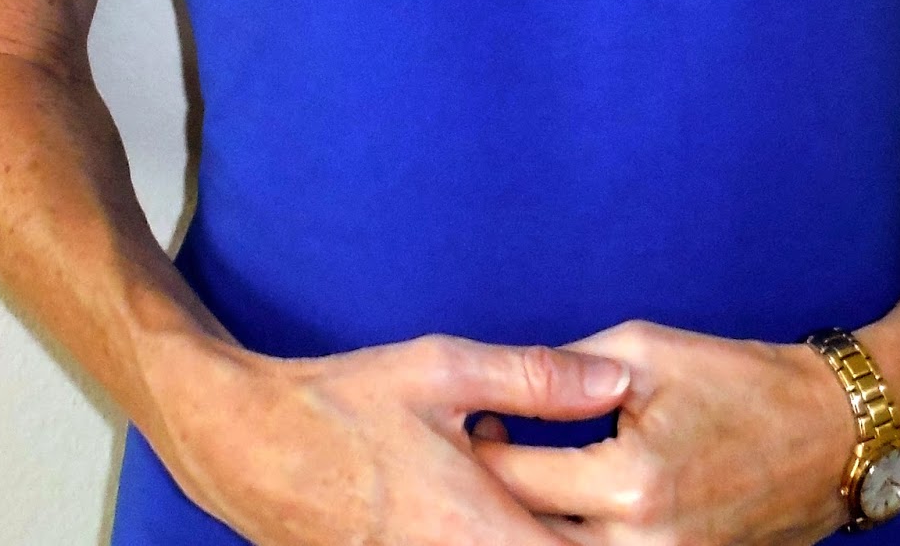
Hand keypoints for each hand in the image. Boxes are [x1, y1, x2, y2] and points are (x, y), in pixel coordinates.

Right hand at [135, 327, 635, 545]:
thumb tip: (616, 378)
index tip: (653, 514)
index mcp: (481, 532)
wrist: (247, 446)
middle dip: (585, 532)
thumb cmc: (344, 402)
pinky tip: (488, 499)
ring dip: (537, 533)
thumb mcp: (443, 370)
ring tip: (551, 500)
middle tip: (610, 505)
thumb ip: (537, 377)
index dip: (623, 536)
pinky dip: (494, 536)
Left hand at [468, 319, 858, 545]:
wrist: (831, 435)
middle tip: (471, 461)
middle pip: (527, 536)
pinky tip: (558, 512)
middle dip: (494, 502)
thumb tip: (503, 382)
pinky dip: (574, 538)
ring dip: (530, 527)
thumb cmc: (738, 380)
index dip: (479, 449)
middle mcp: (642, 543)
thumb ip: (567, 370)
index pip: (516, 479)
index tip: (468, 421)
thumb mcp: (645, 350)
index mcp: (630, 482)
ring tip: (512, 489)